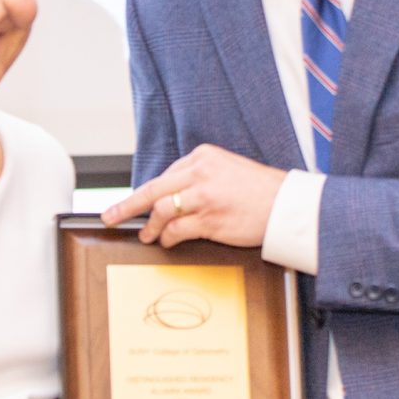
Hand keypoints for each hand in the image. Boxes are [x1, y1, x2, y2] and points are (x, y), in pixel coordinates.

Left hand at [101, 144, 285, 248]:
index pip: (166, 174)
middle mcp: (200, 173)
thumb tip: (172, 195)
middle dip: (127, 205)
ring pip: (161, 211)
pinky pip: (176, 230)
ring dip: (150, 227)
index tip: (135, 201)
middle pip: (153, 189)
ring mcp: (203, 197)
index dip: (148, 192)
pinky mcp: (209, 220)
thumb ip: (200, 176)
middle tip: (110, 216)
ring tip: (148, 236)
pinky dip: (167, 238)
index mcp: (203, 156)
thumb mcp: (228, 169)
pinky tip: (167, 242)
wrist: (288, 206)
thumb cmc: (262, 191)